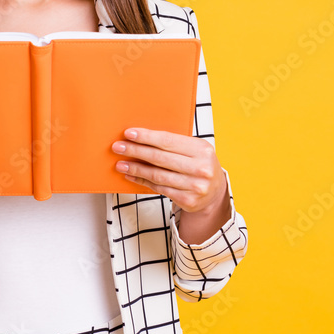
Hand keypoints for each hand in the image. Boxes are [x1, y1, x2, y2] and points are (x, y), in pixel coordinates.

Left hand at [112, 127, 230, 221]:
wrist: (215, 192)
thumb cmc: (199, 164)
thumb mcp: (194, 150)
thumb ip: (173, 144)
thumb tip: (140, 137)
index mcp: (202, 149)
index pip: (168, 140)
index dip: (146, 137)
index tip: (128, 133)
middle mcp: (200, 168)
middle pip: (160, 157)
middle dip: (136, 151)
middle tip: (118, 147)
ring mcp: (195, 186)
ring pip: (157, 175)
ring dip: (135, 169)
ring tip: (120, 164)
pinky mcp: (188, 200)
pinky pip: (159, 188)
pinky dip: (142, 181)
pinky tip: (131, 176)